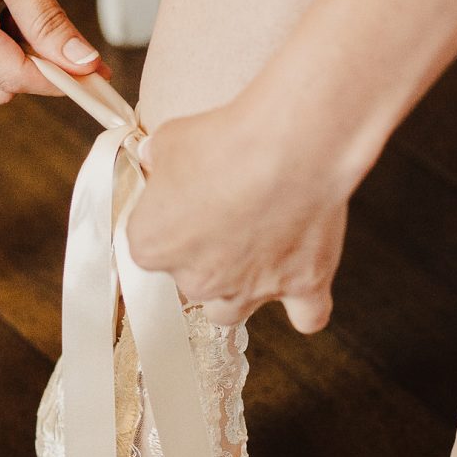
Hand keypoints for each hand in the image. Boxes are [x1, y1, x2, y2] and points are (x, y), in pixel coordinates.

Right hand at [0, 0, 105, 101]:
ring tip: (41, 15)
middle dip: (38, 73)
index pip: (12, 77)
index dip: (58, 80)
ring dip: (19, 57)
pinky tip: (17, 9)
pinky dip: (1, 41)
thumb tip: (80, 62)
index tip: (95, 76)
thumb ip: (48, 22)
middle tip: (78, 50)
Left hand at [126, 99, 350, 333]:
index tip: (186, 201)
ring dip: (238, 290)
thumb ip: (158, 158)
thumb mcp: (171, 139)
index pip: (149, 246)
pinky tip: (304, 290)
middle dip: (204, 256)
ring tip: (255, 254)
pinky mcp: (301, 286)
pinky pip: (307, 317)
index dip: (170, 222)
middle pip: (190, 281)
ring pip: (232, 311)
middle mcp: (196, 279)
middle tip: (226, 217)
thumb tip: (154, 156)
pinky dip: (306, 308)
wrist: (289, 145)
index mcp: (154, 246)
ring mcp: (249, 289)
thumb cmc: (225, 141)